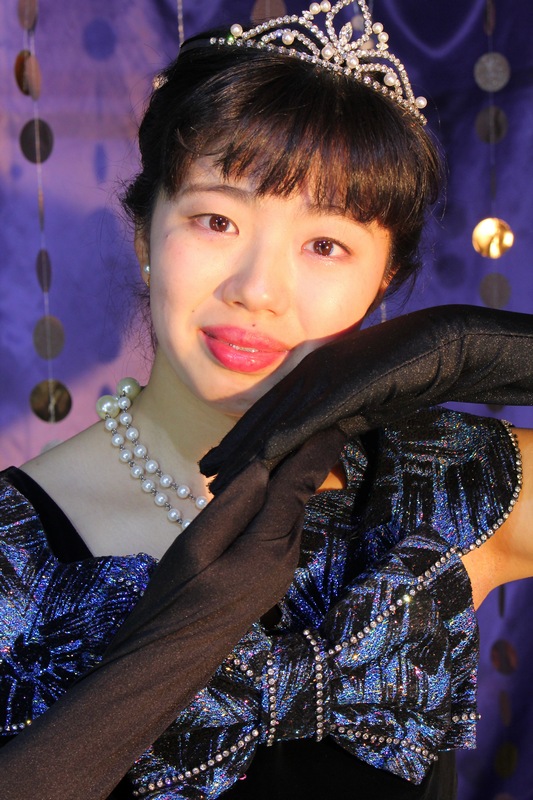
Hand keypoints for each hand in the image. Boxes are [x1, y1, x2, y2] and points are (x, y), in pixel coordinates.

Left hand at [201, 304, 532, 492]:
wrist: (440, 343)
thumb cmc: (408, 370)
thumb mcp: (364, 401)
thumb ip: (340, 420)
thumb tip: (324, 445)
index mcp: (310, 376)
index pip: (270, 414)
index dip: (243, 440)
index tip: (220, 463)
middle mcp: (307, 375)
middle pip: (262, 420)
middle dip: (232, 452)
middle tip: (204, 478)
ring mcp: (322, 379)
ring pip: (275, 423)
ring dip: (244, 456)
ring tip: (218, 481)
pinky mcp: (342, 387)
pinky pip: (306, 419)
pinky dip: (279, 442)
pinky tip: (258, 461)